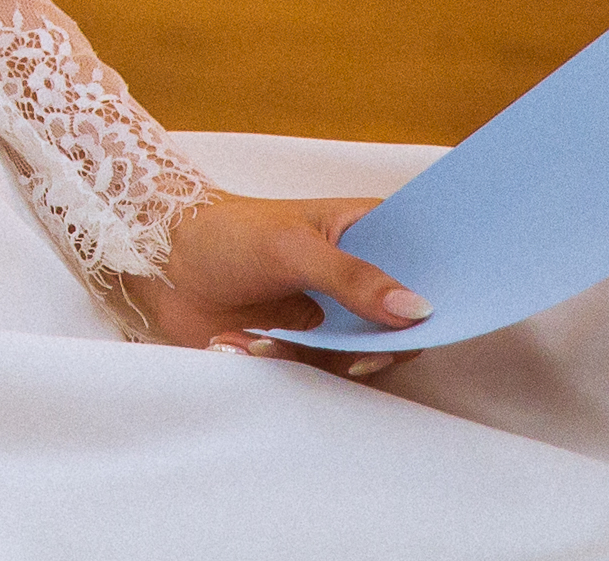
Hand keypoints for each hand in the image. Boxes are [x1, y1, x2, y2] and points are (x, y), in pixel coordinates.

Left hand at [134, 191, 425, 352]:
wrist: (162, 265)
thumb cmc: (227, 234)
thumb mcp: (291, 247)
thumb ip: (353, 277)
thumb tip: (417, 308)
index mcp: (367, 233)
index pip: (429, 262)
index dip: (446, 288)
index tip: (446, 312)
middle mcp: (359, 281)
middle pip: (404, 324)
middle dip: (375, 341)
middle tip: (343, 347)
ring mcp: (335, 319)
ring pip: (362, 358)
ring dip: (315, 356)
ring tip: (264, 338)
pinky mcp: (306, 351)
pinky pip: (320, 375)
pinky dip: (284, 365)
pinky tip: (241, 342)